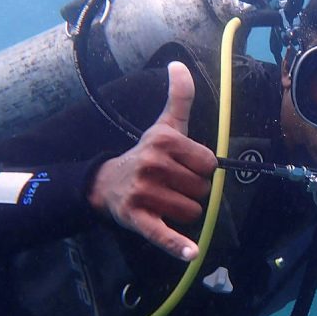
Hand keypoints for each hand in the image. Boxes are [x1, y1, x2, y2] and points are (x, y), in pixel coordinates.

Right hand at [87, 61, 216, 260]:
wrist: (107, 183)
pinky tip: (191, 252)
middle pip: (202, 189)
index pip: (209, 164)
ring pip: (192, 211)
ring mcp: (144, 193)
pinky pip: (164, 233)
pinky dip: (177, 245)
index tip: (183, 166)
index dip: (200, 168)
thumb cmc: (147, 154)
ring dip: (184, 211)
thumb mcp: (165, 125)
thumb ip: (179, 97)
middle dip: (192, 190)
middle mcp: (153, 164)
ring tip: (164, 200)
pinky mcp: (138, 219)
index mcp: (164, 141)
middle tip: (171, 184)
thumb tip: (179, 63)